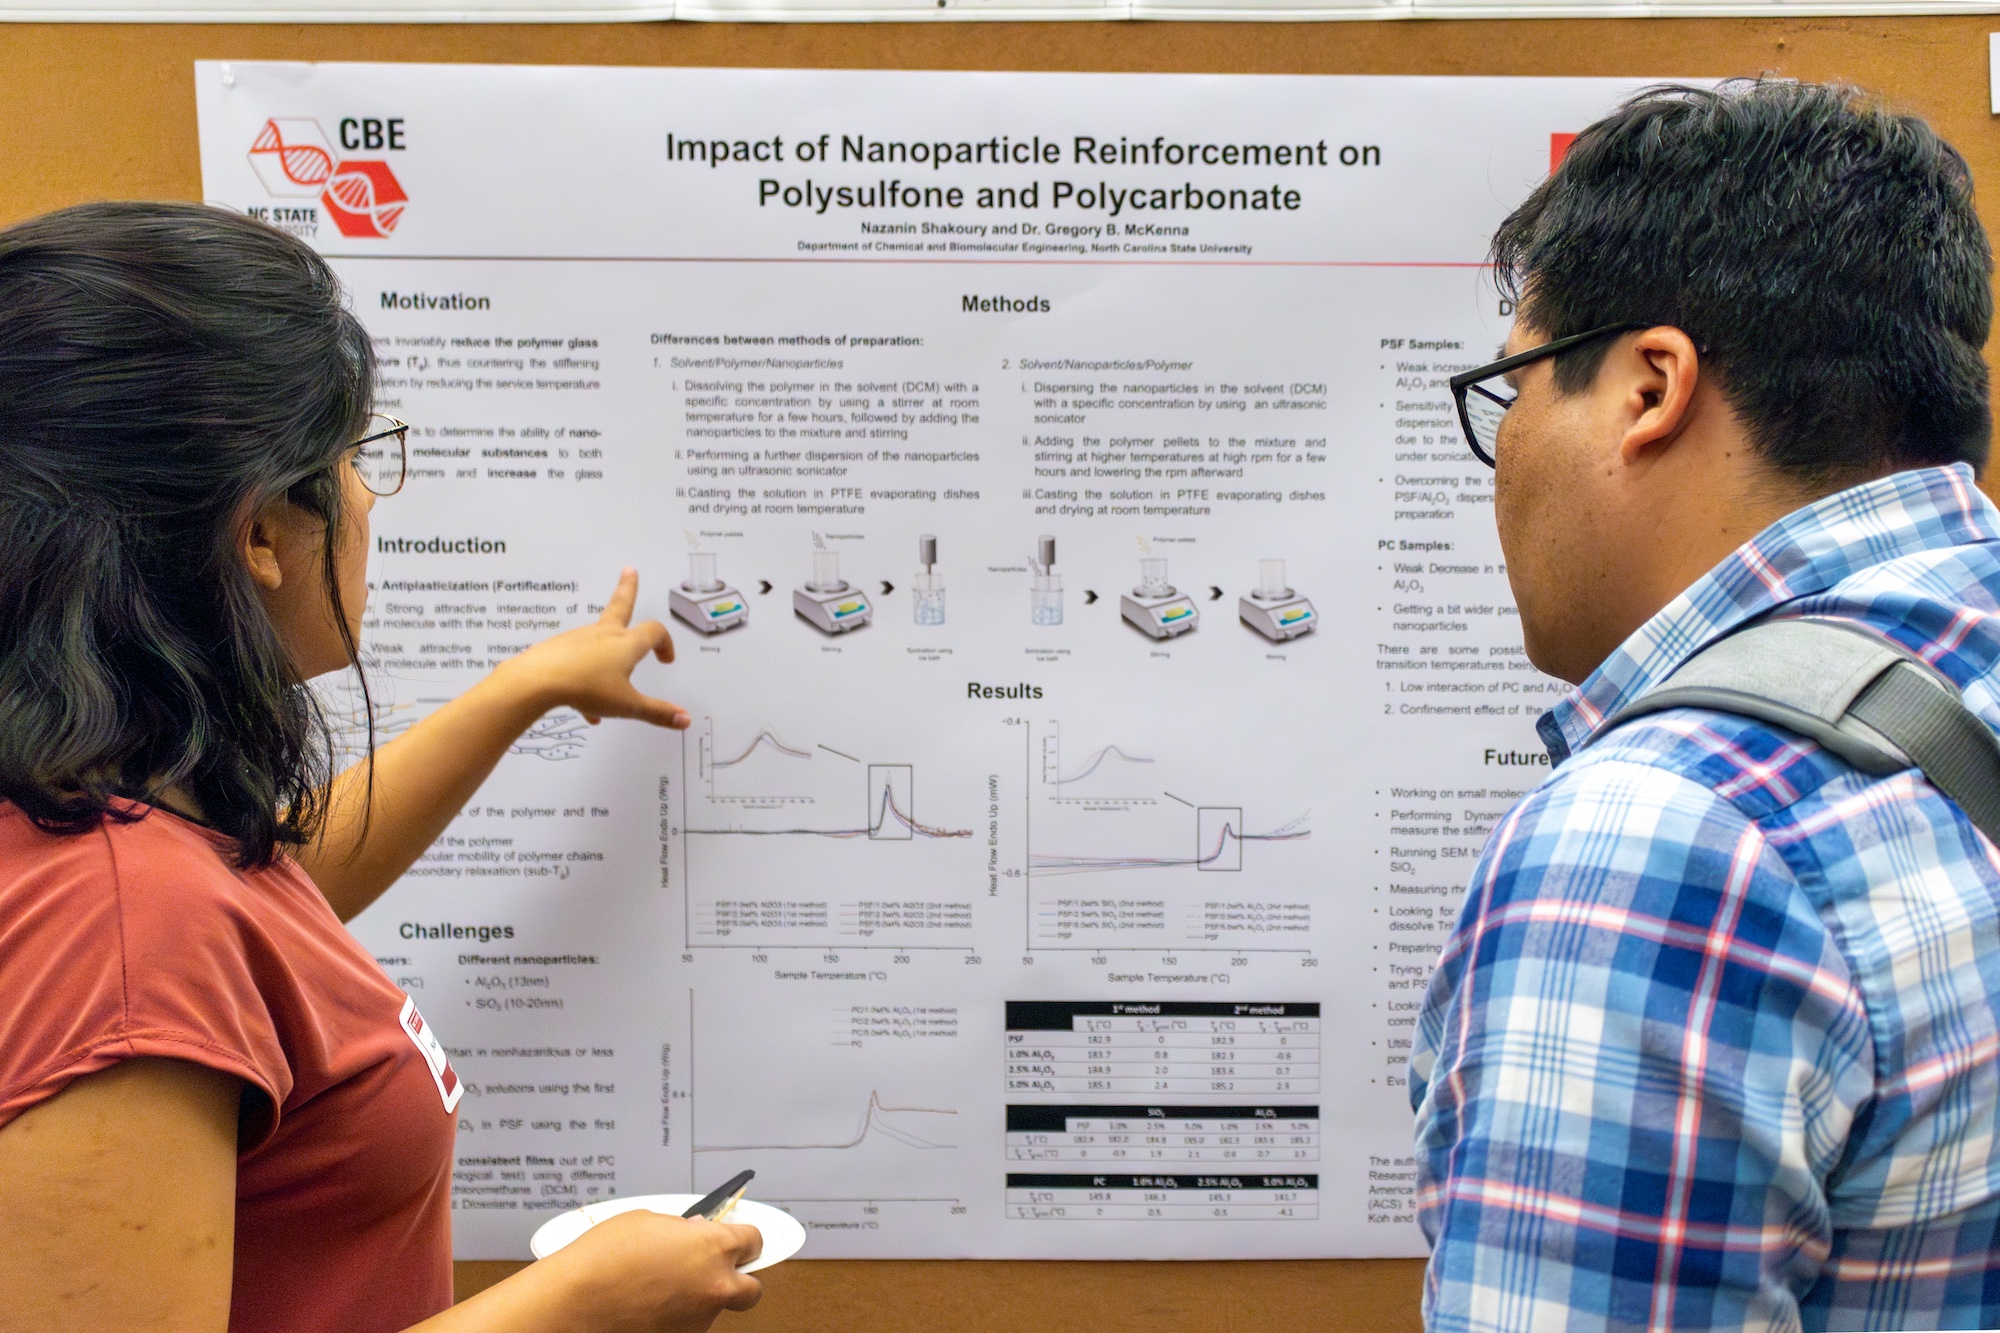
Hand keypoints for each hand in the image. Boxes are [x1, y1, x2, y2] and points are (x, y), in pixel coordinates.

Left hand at [490, 569, 688, 728]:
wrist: (536, 681)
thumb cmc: (586, 688)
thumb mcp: (627, 705)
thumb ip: (657, 713)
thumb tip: (685, 720)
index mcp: (627, 644)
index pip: (654, 632)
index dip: (665, 643)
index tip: (666, 659)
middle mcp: (605, 634)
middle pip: (621, 605)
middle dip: (628, 588)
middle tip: (630, 571)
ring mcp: (579, 638)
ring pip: (599, 642)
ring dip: (607, 657)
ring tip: (604, 693)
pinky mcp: (559, 647)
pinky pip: (578, 660)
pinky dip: (585, 676)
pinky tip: (581, 704)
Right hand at [542, 1210, 762, 1332]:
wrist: (575, 1301)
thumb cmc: (605, 1256)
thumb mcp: (648, 1222)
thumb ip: (682, 1229)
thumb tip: (695, 1232)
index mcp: (713, 1248)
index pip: (754, 1241)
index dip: (744, 1239)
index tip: (737, 1241)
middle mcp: (715, 1286)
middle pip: (752, 1289)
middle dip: (738, 1279)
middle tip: (714, 1273)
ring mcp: (700, 1319)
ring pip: (714, 1309)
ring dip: (699, 1299)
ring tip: (660, 1290)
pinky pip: (689, 1324)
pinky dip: (677, 1317)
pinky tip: (650, 1307)